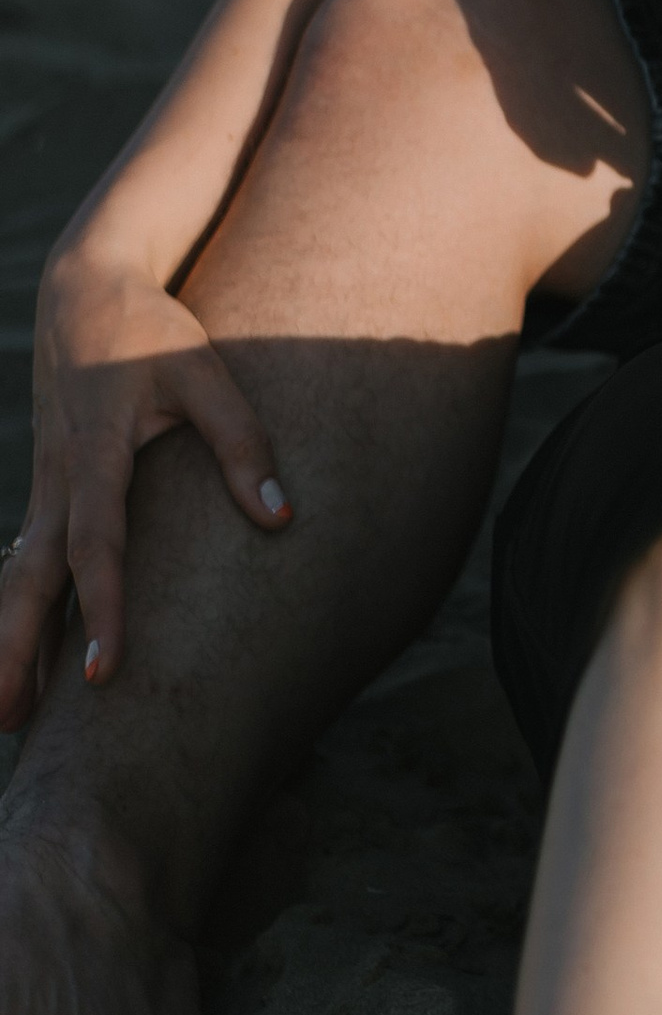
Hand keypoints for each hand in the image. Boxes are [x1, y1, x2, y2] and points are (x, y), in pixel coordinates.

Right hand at [0, 258, 290, 715]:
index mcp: (94, 455)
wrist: (84, 292)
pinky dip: (18, 612)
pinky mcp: (47, 491)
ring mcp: (44, 488)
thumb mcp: (204, 374)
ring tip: (5, 716)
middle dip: (15, 652)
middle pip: (29, 581)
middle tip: (11, 722)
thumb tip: (282, 515)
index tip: (103, 670)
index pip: (96, 547)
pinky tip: (20, 661)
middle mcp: (57, 482)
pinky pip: (25, 562)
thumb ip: (241, 441)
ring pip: (16, 578)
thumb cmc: (151, 334)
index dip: (101, 609)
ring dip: (6, 642)